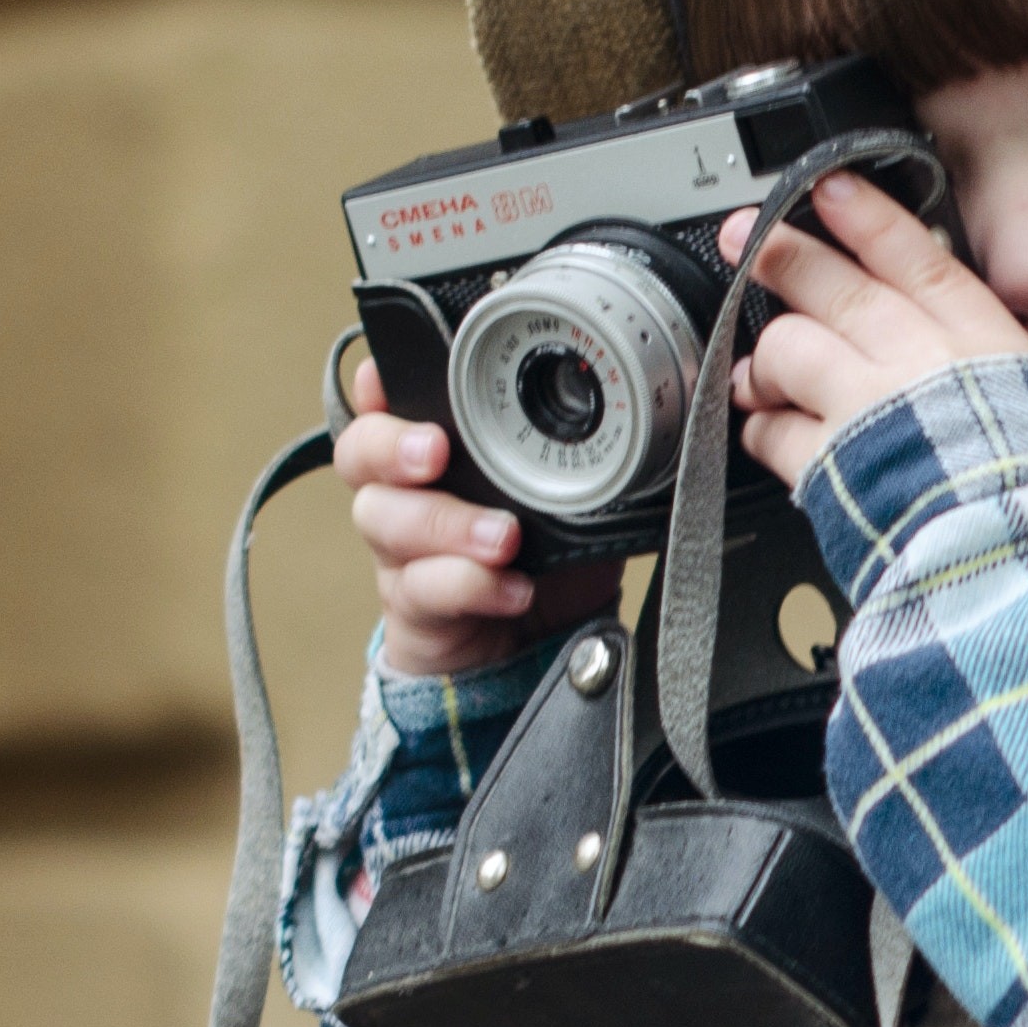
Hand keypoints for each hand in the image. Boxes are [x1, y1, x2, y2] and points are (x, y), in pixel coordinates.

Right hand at [336, 355, 618, 679]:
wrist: (530, 651)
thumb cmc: (545, 564)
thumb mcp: (577, 502)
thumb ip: (599, 460)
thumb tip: (665, 417)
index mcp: (440, 455)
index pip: (390, 403)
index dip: (377, 383)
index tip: (382, 375)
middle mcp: (407, 494)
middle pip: (362, 452)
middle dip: (392, 444)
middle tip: (435, 450)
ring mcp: (401, 552)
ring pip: (384, 519)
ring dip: (446, 523)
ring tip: (502, 538)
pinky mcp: (412, 606)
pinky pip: (422, 588)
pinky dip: (469, 584)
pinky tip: (511, 588)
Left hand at [721, 172, 1027, 489]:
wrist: (1018, 557)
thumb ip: (976, 364)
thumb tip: (937, 338)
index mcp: (977, 340)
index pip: (912, 255)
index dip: (865, 214)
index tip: (830, 187)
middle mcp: (917, 360)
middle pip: (833, 288)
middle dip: (782, 256)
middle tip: (747, 241)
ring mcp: (867, 408)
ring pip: (788, 348)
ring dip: (763, 360)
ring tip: (756, 375)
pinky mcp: (829, 462)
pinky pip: (770, 430)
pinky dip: (762, 430)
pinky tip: (768, 433)